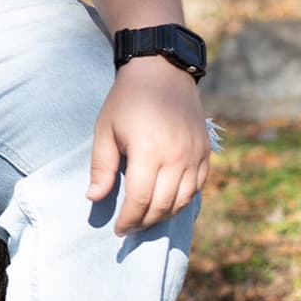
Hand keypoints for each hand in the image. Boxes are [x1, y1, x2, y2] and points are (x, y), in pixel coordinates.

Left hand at [87, 57, 212, 233]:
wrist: (161, 71)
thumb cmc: (127, 100)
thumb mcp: (105, 130)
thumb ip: (101, 167)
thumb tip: (94, 199)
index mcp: (150, 152)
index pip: (140, 200)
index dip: (128, 219)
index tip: (118, 230)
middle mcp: (178, 158)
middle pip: (162, 205)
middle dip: (144, 222)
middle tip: (129, 228)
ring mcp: (196, 156)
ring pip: (183, 201)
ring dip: (164, 215)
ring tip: (145, 218)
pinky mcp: (206, 152)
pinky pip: (197, 187)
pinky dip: (183, 200)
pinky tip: (167, 203)